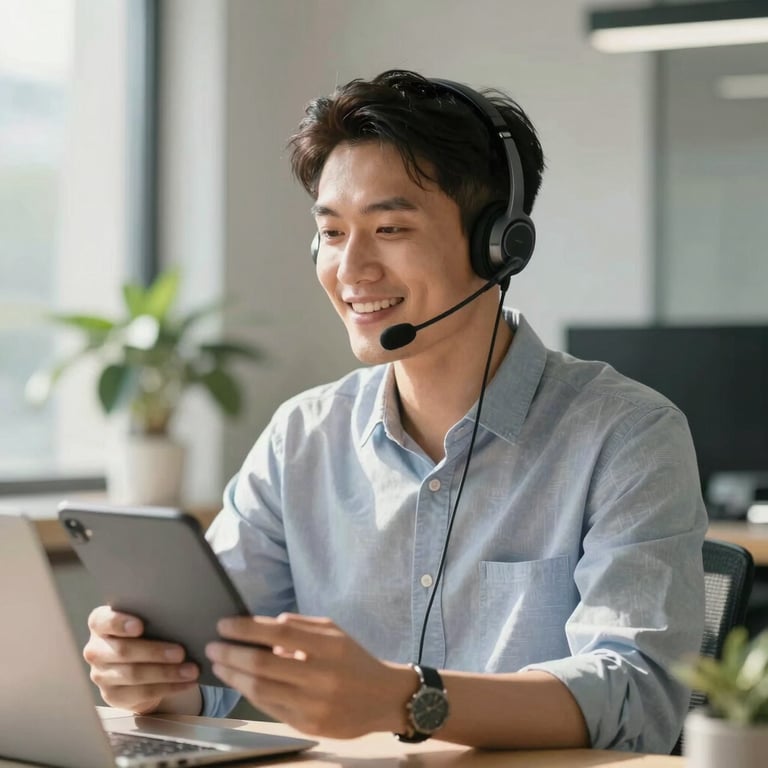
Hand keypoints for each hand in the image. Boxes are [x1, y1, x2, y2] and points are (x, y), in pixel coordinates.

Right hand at [83, 605, 199, 714]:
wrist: (137, 665)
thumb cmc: (145, 633)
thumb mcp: (146, 622)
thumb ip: (152, 617)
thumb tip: (181, 617)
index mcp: (100, 624)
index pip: (102, 621)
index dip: (120, 623)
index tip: (140, 626)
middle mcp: (95, 649)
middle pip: (123, 651)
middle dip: (154, 652)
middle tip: (181, 653)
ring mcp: (100, 675)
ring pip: (134, 674)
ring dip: (166, 673)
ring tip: (190, 671)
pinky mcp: (112, 695)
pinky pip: (142, 692)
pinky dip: (169, 687)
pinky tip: (186, 683)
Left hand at [206, 613, 412, 737]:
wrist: (383, 699)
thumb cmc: (354, 659)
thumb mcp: (334, 632)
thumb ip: (301, 626)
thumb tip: (265, 626)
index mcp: (329, 647)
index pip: (279, 632)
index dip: (246, 628)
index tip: (224, 624)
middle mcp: (321, 676)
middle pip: (263, 664)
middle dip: (231, 654)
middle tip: (212, 646)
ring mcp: (313, 705)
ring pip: (260, 690)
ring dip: (233, 676)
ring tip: (219, 664)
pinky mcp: (308, 726)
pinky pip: (269, 707)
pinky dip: (249, 693)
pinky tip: (239, 682)